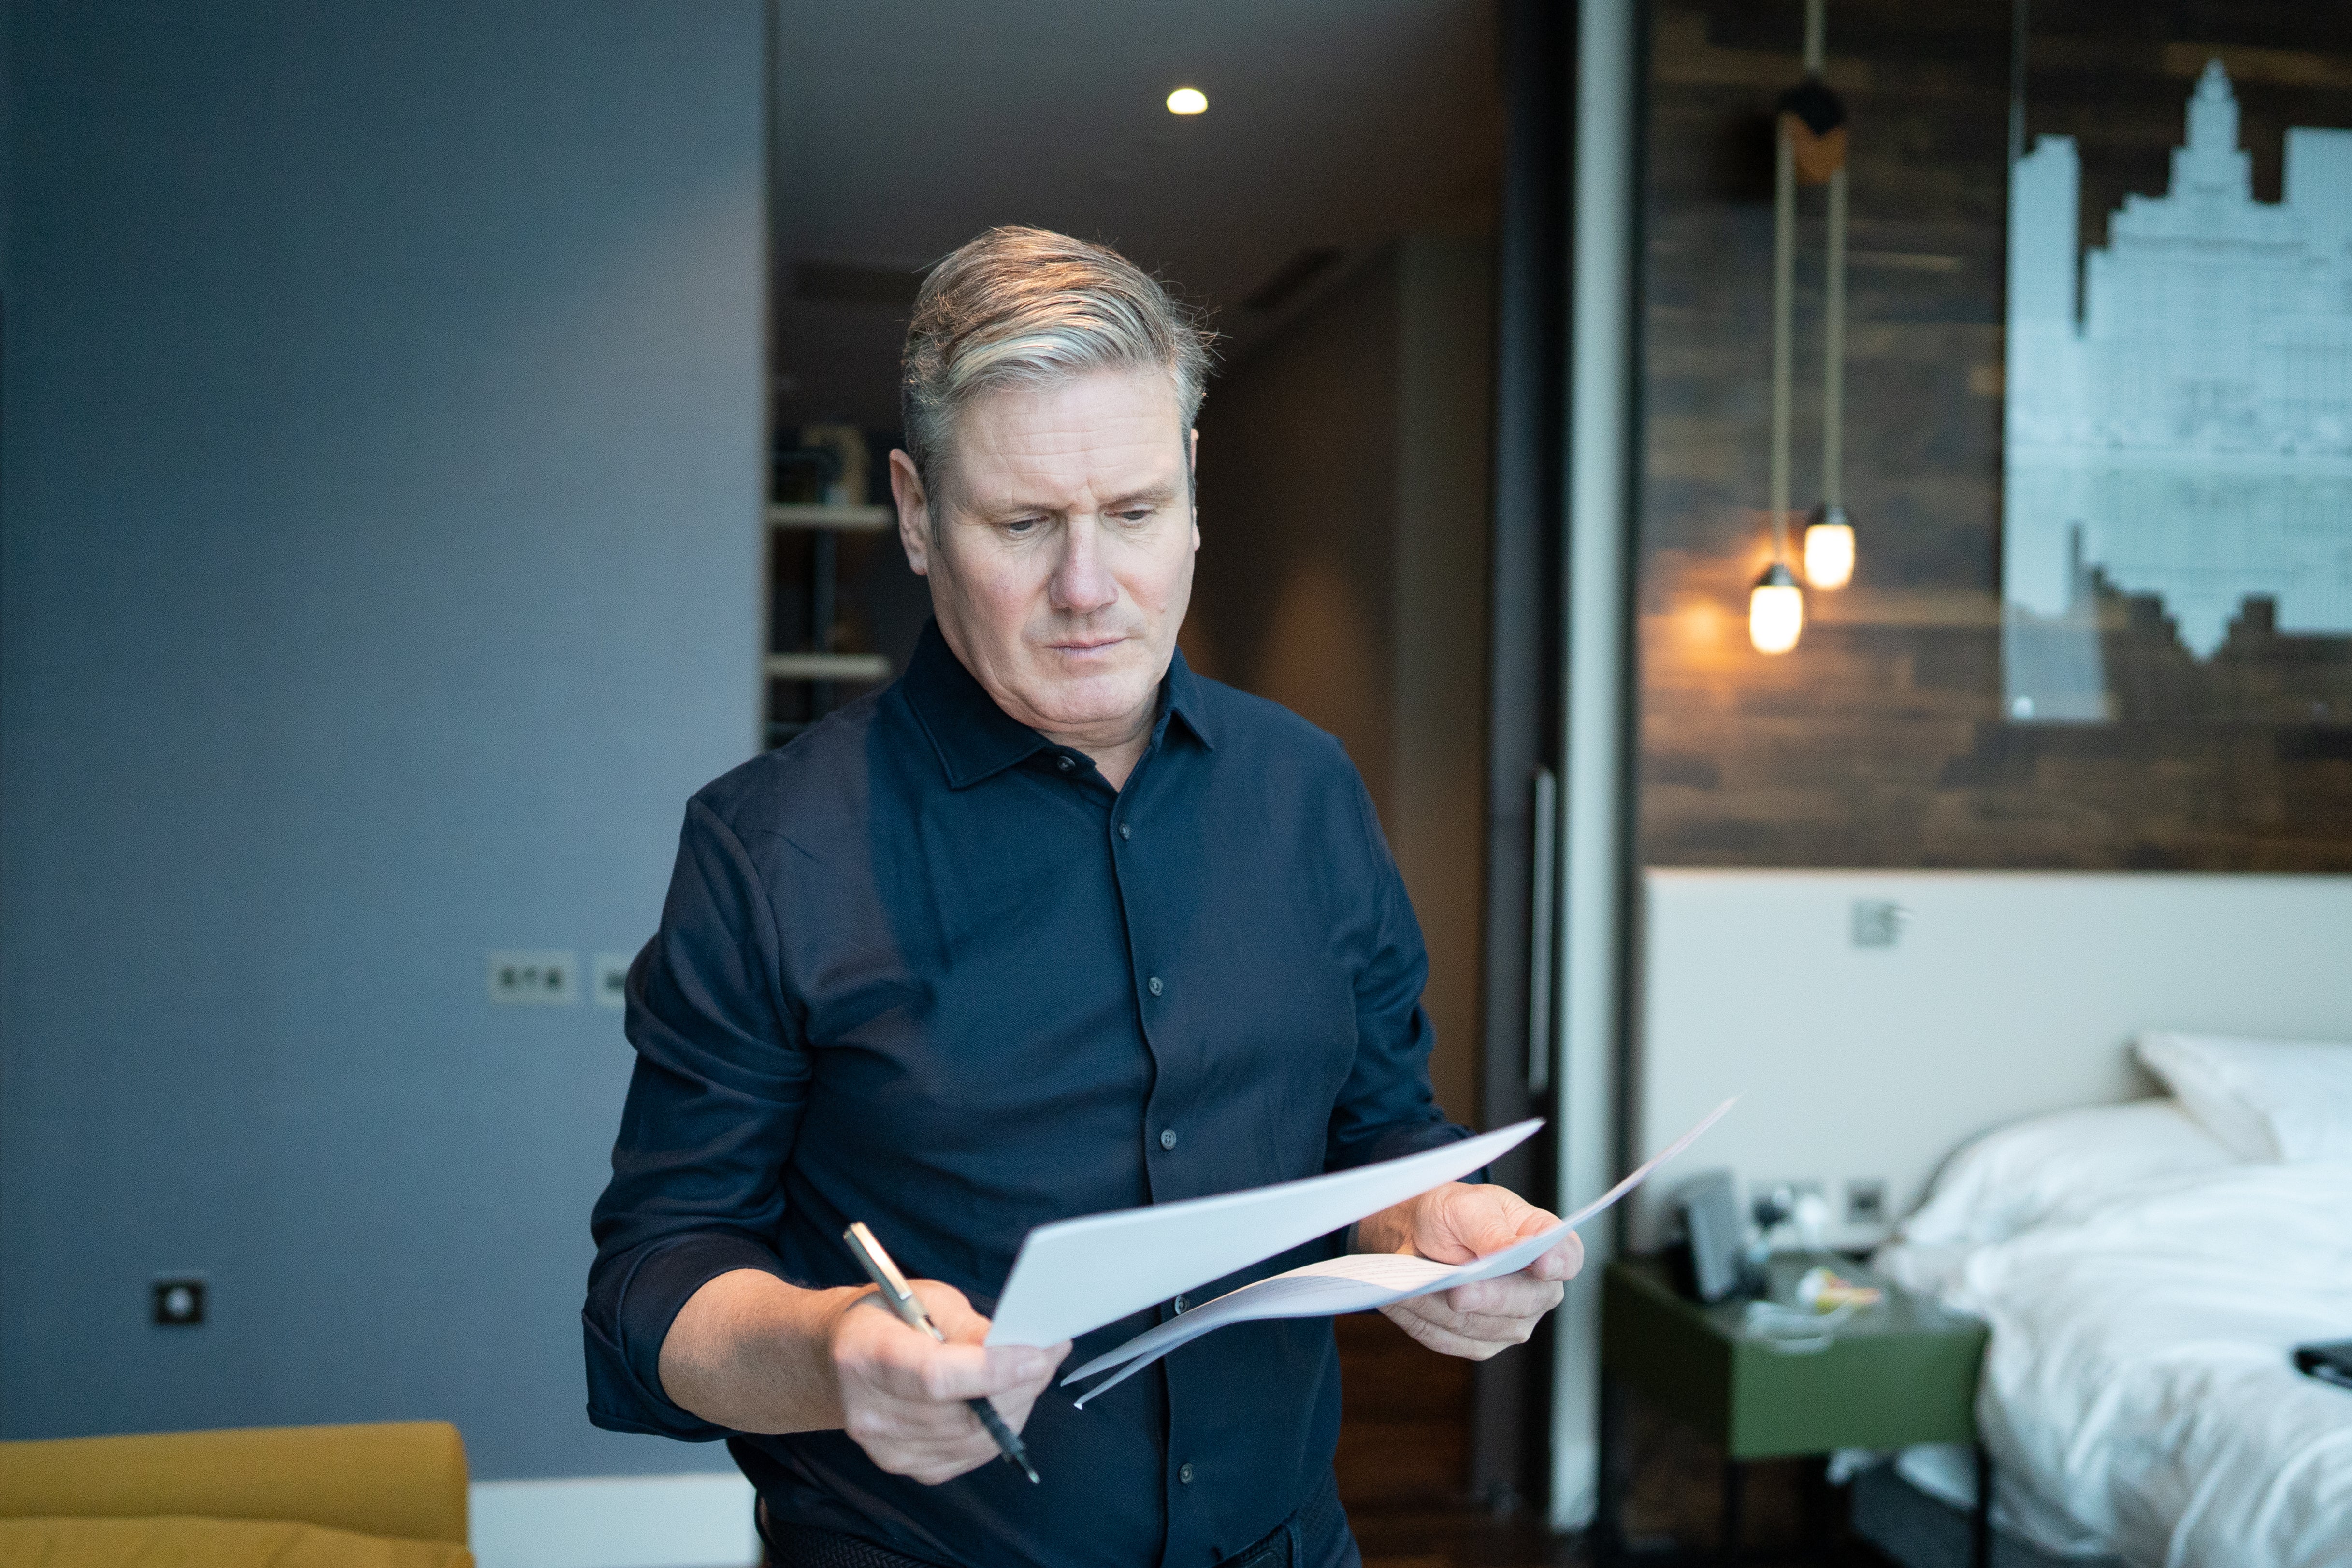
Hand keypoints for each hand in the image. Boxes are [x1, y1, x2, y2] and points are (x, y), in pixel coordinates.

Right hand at [829, 1279, 1069, 1484]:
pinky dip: (1000, 1429)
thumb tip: (1020, 1346)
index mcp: (865, 1357)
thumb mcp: (923, 1298)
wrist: (836, 1359)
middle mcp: (870, 1412)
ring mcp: (887, 1448)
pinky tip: (1008, 1399)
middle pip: (964, 1416)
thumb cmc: (884, 1318)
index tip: (1039, 1354)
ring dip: (1017, 1406)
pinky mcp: (907, 1467)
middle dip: (1020, 1386)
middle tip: (1050, 1355)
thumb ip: (968, 1326)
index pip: (937, 1378)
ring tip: (1033, 1373)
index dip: (994, 1370)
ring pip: (975, 1440)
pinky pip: (970, 1455)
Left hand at [1355, 1182, 1580, 1358]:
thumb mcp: (1468, 1206)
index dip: (1557, 1262)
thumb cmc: (1452, 1214)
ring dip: (1440, 1309)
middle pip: (1524, 1303)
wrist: (1419, 1235)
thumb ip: (1491, 1230)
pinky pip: (1448, 1340)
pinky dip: (1421, 1321)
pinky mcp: (1478, 1343)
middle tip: (1458, 1292)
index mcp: (1546, 1244)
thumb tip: (1510, 1252)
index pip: (1566, 1257)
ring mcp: (1511, 1322)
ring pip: (1480, 1327)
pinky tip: (1401, 1301)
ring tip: (1410, 1289)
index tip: (1540, 1263)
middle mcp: (1538, 1290)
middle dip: (1487, 1297)